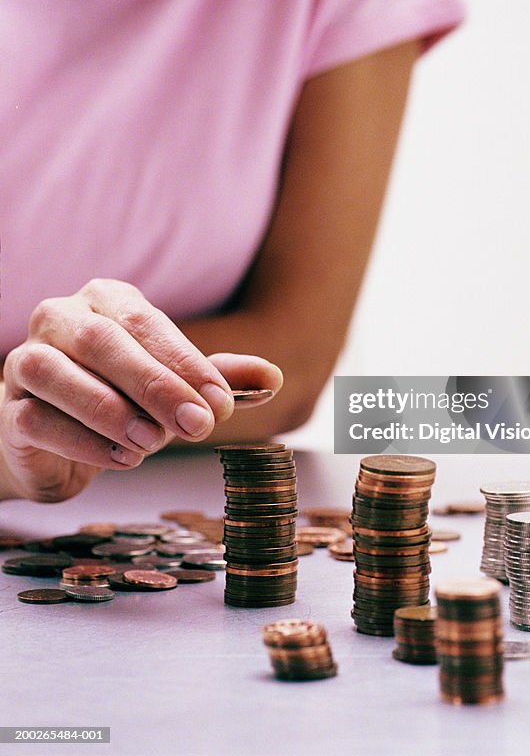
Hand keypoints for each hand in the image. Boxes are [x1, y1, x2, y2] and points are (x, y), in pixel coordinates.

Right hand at [0, 279, 282, 501]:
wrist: (56, 435)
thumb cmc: (123, 397)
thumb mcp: (175, 385)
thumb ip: (219, 378)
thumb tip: (273, 377)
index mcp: (107, 300)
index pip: (147, 324)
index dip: (186, 363)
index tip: (222, 403)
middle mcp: (61, 319)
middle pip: (103, 343)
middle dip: (155, 385)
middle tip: (198, 425)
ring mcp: (27, 361)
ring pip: (57, 375)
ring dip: (110, 412)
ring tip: (152, 444)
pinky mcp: (9, 408)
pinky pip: (37, 419)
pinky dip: (82, 442)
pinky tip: (119, 459)